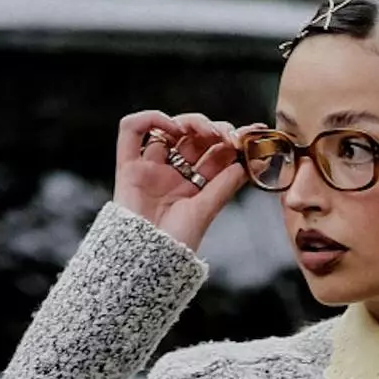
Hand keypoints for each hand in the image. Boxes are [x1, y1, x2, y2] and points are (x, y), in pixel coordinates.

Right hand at [113, 110, 249, 252]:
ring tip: (205, 131)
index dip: (230, 140)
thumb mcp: (206, 211)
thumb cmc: (176, 243)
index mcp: (193, 185)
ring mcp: (150, 168)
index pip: (213, 153)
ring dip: (189, 122)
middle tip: (227, 135)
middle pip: (193, 137)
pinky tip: (171, 126)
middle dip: (213, 129)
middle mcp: (171, 173)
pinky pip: (130, 131)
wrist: (147, 259)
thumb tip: (244, 163)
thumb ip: (223, 186)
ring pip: (167, 129)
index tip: (250, 134)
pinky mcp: (128, 167)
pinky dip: (150, 119)